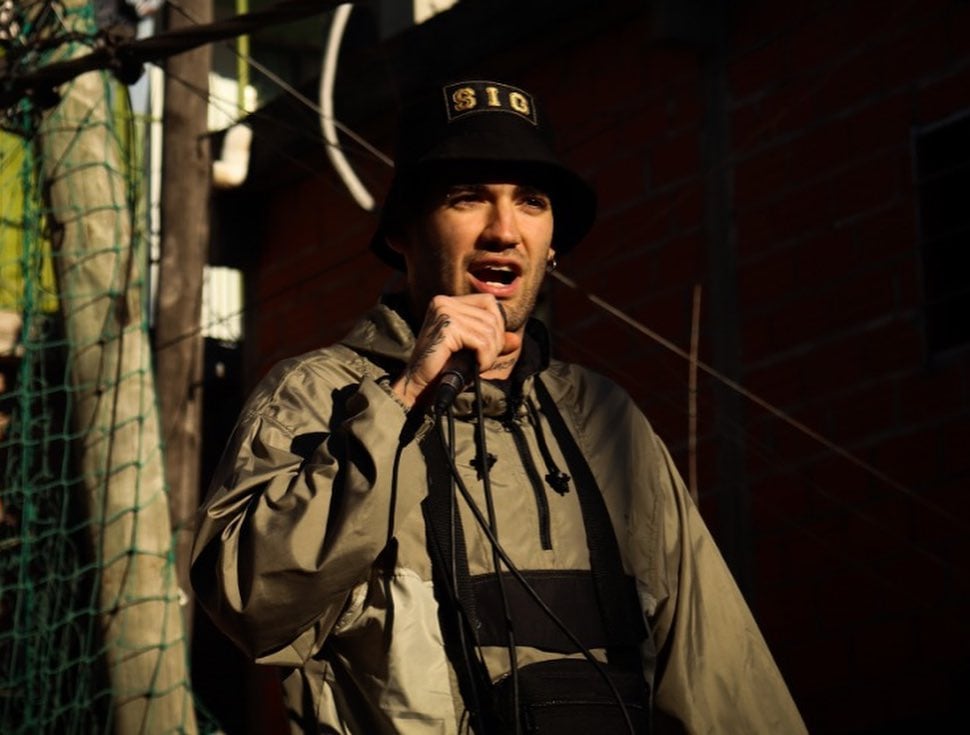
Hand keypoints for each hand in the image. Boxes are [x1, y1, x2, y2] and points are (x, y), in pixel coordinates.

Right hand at [391, 294, 519, 408]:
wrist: (419, 386)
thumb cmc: (443, 369)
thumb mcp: (472, 352)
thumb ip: (493, 342)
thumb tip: (516, 340)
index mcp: (447, 302)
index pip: (489, 302)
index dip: (497, 325)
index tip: (488, 347)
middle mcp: (444, 302)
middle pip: (492, 316)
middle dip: (495, 342)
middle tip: (483, 361)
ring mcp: (444, 312)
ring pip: (490, 330)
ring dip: (490, 353)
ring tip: (477, 365)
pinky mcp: (447, 326)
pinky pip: (482, 341)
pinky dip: (485, 358)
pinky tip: (475, 367)